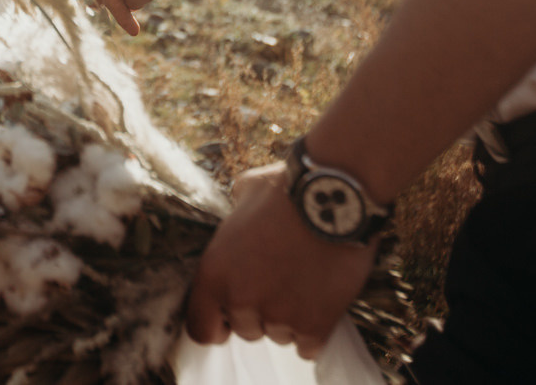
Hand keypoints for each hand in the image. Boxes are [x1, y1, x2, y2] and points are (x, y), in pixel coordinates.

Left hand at [185, 161, 373, 356]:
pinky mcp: (315, 326)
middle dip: (259, 312)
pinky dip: (314, 331)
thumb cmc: (288, 189)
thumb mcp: (245, 192)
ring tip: (304, 282)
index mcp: (215, 272)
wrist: (335, 197)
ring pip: (279, 336)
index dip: (215, 324)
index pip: (200, 328)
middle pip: (245, 330)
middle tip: (278, 282)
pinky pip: (307, 346)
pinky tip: (320, 300)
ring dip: (288, 318)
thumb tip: (238, 210)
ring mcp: (279, 316)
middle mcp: (242, 300)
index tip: (227, 319)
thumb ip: (234, 214)